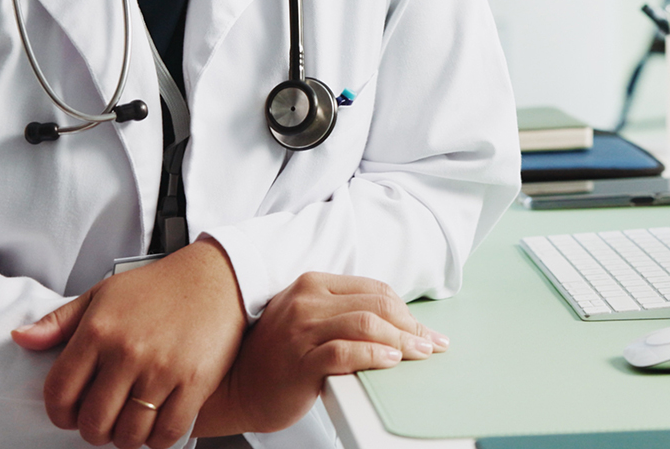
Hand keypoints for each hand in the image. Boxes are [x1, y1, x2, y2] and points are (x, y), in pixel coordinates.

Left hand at [12, 238, 245, 447]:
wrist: (216, 277)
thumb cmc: (157, 286)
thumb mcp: (103, 293)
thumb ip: (59, 321)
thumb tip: (21, 340)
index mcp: (98, 329)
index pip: (59, 393)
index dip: (60, 413)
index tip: (72, 412)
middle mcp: (126, 351)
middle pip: (93, 423)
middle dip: (94, 429)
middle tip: (106, 417)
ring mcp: (161, 369)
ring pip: (128, 435)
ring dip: (126, 437)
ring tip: (131, 419)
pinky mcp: (193, 383)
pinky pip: (166, 435)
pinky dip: (158, 439)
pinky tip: (157, 421)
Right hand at [196, 272, 447, 435]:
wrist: (236, 385)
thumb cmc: (278, 356)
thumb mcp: (307, 319)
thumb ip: (340, 311)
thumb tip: (395, 320)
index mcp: (312, 283)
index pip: (373, 288)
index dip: (406, 309)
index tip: (426, 329)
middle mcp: (306, 299)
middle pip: (375, 304)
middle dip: (411, 325)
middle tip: (433, 344)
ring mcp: (301, 328)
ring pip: (365, 323)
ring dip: (402, 339)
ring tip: (420, 353)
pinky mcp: (299, 359)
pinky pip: (344, 351)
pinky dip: (373, 354)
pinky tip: (391, 361)